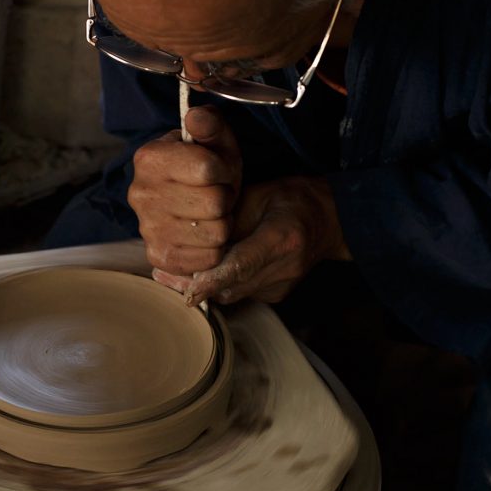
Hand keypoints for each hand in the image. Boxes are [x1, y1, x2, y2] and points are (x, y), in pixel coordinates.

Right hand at [128, 106, 241, 274]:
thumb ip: (210, 124)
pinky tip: (203, 233)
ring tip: (210, 214)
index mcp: (149, 158)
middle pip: (215, 203)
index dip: (224, 169)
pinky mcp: (159, 257)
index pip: (207, 168)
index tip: (217, 170)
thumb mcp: (214, 141)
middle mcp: (140, 194)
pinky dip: (215, 248)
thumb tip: (197, 117)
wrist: (190, 204)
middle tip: (216, 194)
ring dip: (222, 224)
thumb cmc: (206, 170)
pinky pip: (208, 258)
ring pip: (215, 232)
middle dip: (225, 198)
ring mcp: (147, 229)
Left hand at [152, 176, 351, 304]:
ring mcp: (281, 287)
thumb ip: (227, 220)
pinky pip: (239, 293)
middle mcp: (284, 268)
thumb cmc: (290, 200)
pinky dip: (219, 284)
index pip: (241, 264)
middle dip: (194, 283)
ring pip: (231, 294)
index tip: (188, 289)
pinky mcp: (274, 295)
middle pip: (231, 286)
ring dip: (202, 286)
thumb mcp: (258, 195)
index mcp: (282, 238)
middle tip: (161, 273)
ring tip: (169, 274)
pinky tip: (198, 274)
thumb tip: (192, 240)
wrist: (329, 220)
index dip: (212, 279)